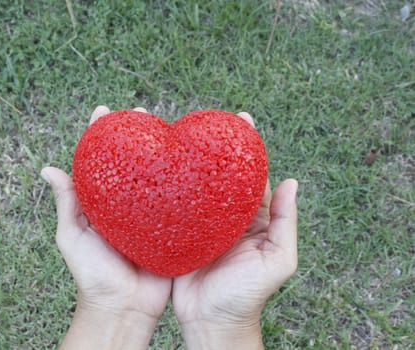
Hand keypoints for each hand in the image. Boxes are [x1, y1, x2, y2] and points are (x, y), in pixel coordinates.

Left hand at [41, 106, 171, 349]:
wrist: (122, 307)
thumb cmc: (92, 274)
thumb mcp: (72, 236)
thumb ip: (66, 204)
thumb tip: (47, 169)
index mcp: (102, 203)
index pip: (101, 162)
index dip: (102, 136)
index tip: (104, 112)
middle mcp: (127, 204)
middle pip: (133, 162)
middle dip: (137, 136)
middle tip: (141, 114)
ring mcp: (150, 214)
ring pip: (157, 177)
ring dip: (162, 152)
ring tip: (167, 128)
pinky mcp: (171, 227)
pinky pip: (178, 201)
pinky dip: (183, 182)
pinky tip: (190, 163)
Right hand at [172, 113, 298, 349]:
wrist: (212, 324)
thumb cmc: (247, 297)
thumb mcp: (277, 261)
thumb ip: (284, 223)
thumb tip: (291, 182)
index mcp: (249, 218)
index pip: (249, 175)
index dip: (245, 148)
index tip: (241, 119)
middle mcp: (222, 217)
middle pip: (217, 176)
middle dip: (210, 148)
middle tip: (199, 119)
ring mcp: (198, 225)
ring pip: (192, 188)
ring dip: (184, 165)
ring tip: (172, 136)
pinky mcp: (176, 235)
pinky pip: (171, 208)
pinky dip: (166, 190)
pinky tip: (155, 171)